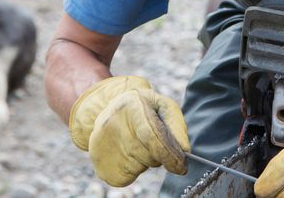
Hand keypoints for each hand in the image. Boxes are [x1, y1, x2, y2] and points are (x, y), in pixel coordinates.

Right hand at [69, 75, 189, 186]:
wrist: (108, 108)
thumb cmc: (142, 108)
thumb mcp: (162, 105)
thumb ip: (176, 126)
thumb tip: (185, 151)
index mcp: (132, 105)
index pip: (152, 137)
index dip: (169, 155)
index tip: (181, 167)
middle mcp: (112, 123)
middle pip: (148, 156)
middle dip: (159, 155)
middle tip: (153, 142)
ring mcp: (102, 144)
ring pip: (138, 167)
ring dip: (145, 161)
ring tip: (137, 142)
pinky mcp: (99, 162)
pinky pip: (126, 177)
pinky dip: (133, 170)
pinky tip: (128, 153)